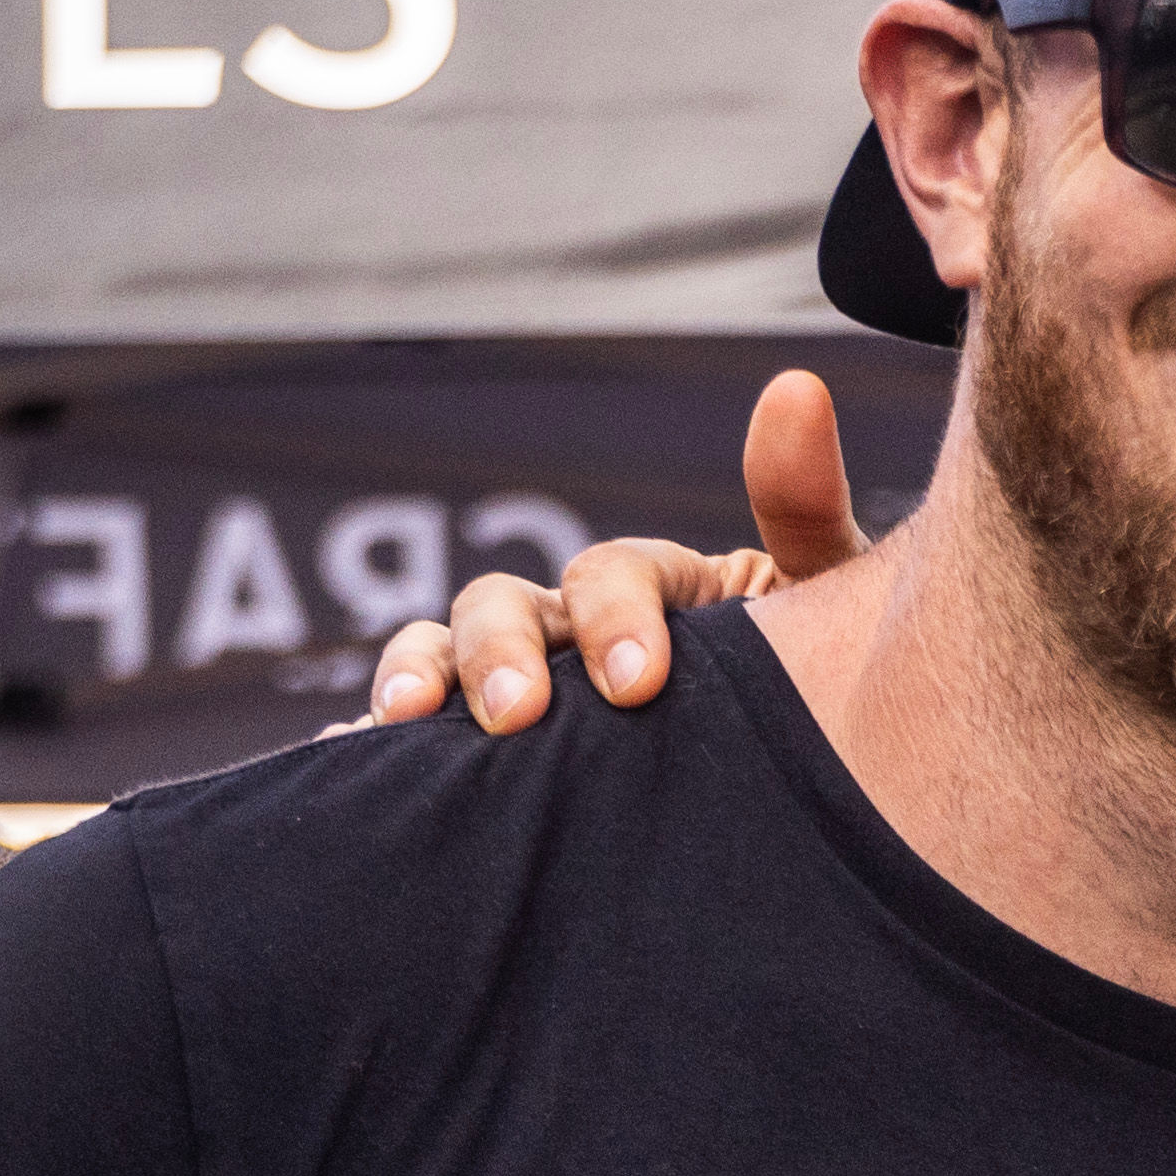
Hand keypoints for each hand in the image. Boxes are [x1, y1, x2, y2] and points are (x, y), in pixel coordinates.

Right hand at [354, 366, 873, 735]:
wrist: (818, 787)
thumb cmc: (823, 686)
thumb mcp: (824, 603)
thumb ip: (803, 507)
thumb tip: (795, 387)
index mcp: (651, 589)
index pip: (609, 575)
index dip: (613, 616)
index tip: (639, 683)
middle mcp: (573, 630)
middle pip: (504, 612)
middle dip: (498, 654)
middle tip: (518, 713)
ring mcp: (529, 692)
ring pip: (445, 660)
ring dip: (416, 674)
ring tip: (402, 718)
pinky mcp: (495, 761)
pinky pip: (423, 743)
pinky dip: (377, 741)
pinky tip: (351, 754)